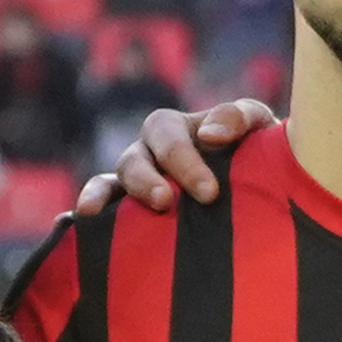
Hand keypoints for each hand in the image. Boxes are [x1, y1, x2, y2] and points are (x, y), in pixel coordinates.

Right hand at [101, 91, 278, 216]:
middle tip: (165, 202)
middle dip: (146, 180)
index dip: (181, 157)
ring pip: (111, 183)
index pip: (167, 133)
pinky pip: (100, 210)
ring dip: (103, 194)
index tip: (209, 191)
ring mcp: (136, 185)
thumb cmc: (261, 155)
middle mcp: (150, 155)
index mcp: (178, 130)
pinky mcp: (129, 216)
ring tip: (94, 213)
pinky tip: (72, 224)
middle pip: (134, 159)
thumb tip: (210, 134)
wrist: (269, 193)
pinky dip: (85, 213)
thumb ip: (239, 117)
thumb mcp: (259, 127)